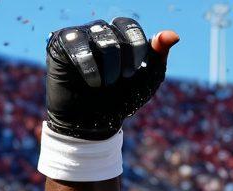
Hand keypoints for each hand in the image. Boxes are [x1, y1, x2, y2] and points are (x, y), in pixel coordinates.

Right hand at [45, 18, 178, 139]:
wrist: (93, 123)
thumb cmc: (121, 100)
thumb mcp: (147, 79)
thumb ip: (160, 56)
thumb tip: (173, 35)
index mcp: (118, 37)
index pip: (130, 26)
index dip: (137, 47)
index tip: (135, 72)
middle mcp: (97, 32)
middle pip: (116, 31)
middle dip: (126, 59)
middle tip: (123, 79)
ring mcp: (78, 36)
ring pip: (100, 35)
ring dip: (111, 65)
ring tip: (108, 83)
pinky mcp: (59, 45)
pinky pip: (76, 43)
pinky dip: (90, 66)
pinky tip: (93, 83)